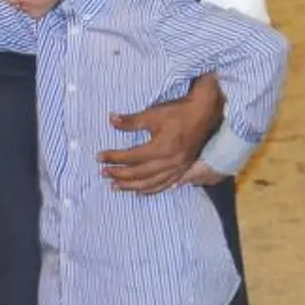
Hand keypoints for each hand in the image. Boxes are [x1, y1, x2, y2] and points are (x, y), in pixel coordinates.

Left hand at [98, 74, 225, 193]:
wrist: (204, 112)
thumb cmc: (177, 112)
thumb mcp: (152, 114)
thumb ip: (131, 121)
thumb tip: (111, 120)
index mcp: (161, 148)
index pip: (131, 157)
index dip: (114, 157)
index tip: (99, 157)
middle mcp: (170, 162)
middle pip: (140, 173)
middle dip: (119, 175)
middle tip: (103, 174)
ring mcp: (178, 167)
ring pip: (152, 183)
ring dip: (132, 186)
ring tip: (115, 187)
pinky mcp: (184, 168)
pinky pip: (166, 184)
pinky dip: (151, 189)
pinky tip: (140, 192)